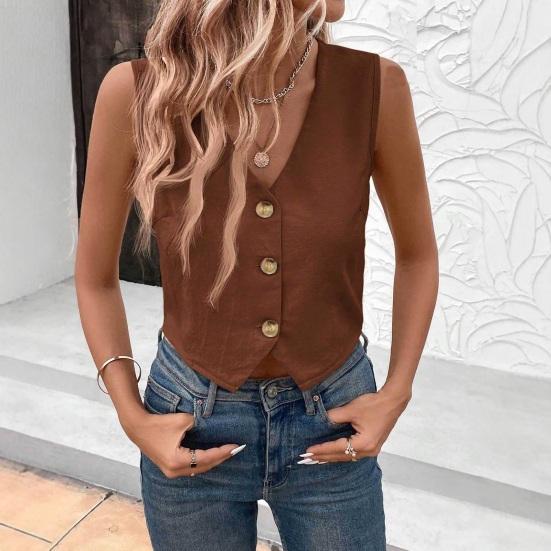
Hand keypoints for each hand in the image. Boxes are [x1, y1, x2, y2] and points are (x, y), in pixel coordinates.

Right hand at [123, 408, 244, 477]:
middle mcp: (174, 471)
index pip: (206, 458)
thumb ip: (200, 425)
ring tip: (226, 452)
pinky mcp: (169, 468)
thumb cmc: (160, 423)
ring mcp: (171, 472)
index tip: (235, 446)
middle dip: (220, 458)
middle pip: (204, 467)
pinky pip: (191, 468)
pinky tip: (212, 455)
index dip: (222, 452)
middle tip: (235, 450)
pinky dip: (202, 462)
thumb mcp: (184, 420)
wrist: (138, 427)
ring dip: (212, 461)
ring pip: (198, 469)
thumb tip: (210, 429)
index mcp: (178, 460)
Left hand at [303, 383, 410, 462]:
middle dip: (324, 457)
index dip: (322, 449)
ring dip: (332, 457)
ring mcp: (372, 449)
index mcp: (363, 443)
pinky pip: (353, 453)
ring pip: (348, 456)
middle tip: (308, 459)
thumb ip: (335, 416)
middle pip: (342, 456)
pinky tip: (334, 453)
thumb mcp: (351, 409)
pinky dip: (341, 453)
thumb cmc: (373, 404)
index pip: (337, 448)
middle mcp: (368, 451)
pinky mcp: (373, 445)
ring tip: (317, 458)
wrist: (393, 401)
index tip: (308, 451)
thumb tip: (322, 420)